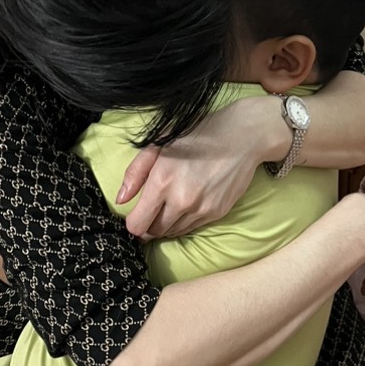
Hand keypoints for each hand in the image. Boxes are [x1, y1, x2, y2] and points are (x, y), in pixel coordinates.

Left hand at [118, 97, 281, 238]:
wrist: (242, 136)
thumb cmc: (198, 133)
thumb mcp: (160, 142)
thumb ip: (136, 171)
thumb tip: (121, 200)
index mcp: (162, 181)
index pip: (138, 224)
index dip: (133, 223)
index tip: (135, 215)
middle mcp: (181, 200)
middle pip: (154, 232)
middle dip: (148, 225)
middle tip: (151, 211)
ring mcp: (201, 209)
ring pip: (173, 232)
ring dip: (166, 224)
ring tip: (169, 205)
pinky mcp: (216, 213)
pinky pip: (192, 228)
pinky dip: (184, 221)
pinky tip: (187, 204)